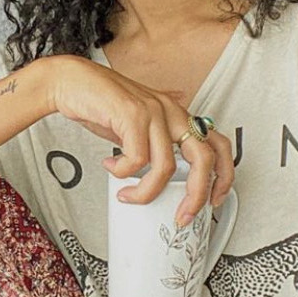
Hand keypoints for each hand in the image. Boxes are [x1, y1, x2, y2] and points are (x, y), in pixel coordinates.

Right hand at [46, 56, 233, 222]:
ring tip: (129, 195)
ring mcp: (153, 111)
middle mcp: (171, 111)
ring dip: (146, 191)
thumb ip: (155, 141)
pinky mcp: (132, 113)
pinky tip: (112, 168)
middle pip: (204, 157)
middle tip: (182, 215)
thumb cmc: (103, 103)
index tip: (214, 200)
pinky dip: (123, 172)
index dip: (224, 175)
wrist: (73, 81)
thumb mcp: (138, 124)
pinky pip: (137, 158)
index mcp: (177, 115)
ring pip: (166, 166)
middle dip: (197, 194)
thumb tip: (165, 166)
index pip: (218, 144)